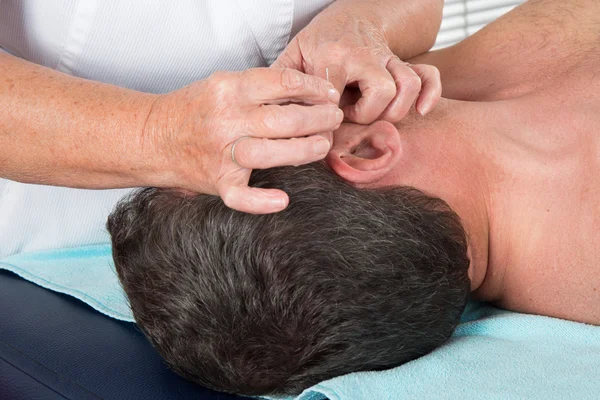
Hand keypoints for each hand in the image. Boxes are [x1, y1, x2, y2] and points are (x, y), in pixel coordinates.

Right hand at [141, 68, 342, 213]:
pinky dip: (261, 202)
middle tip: (334, 118)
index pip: (282, 82)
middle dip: (318, 118)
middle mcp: (225, 120)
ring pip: (270, 153)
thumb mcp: (223, 85)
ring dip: (304, 150)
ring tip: (323, 144)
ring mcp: (220, 153)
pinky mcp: (217, 181)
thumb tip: (307, 93)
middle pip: (283, 118)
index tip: (329, 93)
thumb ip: (260, 88)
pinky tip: (283, 200)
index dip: (313, 87)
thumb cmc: (194, 110)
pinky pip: (240, 197)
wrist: (152, 137)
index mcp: (228, 89)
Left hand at [273, 2, 441, 123]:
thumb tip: (271, 118)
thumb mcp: (293, 57)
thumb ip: (282, 84)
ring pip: (407, 86)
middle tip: (351, 114)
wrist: (349, 17)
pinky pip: (428, 76)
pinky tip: (421, 111)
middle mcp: (364, 56)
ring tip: (375, 113)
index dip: (330, 119)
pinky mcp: (403, 62)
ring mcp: (387, 59)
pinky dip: (430, 95)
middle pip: (381, 93)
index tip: (324, 124)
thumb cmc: (318, 42)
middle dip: (368, 115)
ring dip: (395, 109)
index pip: (336, 96)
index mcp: (332, 56)